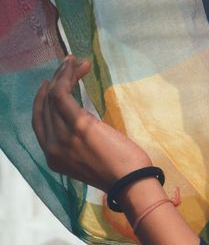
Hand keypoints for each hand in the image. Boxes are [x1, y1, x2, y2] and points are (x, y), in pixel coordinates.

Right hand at [32, 55, 152, 193]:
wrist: (132, 182)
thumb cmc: (119, 172)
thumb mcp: (89, 159)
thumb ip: (77, 144)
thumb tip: (81, 122)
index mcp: (53, 157)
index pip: (40, 122)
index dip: (42, 101)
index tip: (51, 84)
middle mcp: (52, 147)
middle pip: (45, 106)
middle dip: (56, 82)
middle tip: (68, 66)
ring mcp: (63, 136)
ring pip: (53, 96)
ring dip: (63, 74)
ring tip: (74, 62)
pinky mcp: (78, 125)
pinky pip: (63, 94)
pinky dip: (67, 76)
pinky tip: (76, 66)